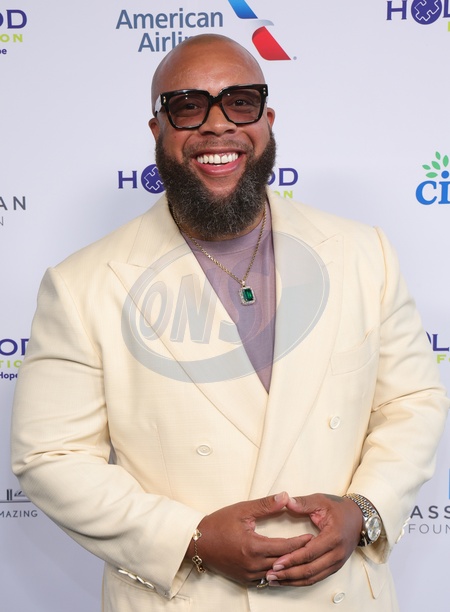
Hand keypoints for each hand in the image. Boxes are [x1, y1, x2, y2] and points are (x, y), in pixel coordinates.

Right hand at [187, 492, 312, 586]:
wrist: (198, 542)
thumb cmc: (219, 524)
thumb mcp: (242, 510)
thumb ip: (266, 505)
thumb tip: (285, 497)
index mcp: (253, 547)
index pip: (285, 547)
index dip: (300, 542)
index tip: (311, 537)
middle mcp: (253, 564)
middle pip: (283, 562)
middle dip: (299, 555)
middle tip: (312, 548)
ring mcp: (249, 574)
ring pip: (276, 573)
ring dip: (289, 566)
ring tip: (301, 557)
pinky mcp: (245, 579)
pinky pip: (267, 578)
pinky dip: (277, 572)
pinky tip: (284, 566)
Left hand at [265, 493, 361, 586]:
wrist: (358, 518)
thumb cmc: (339, 508)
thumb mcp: (321, 501)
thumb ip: (303, 502)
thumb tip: (286, 501)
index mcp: (334, 536)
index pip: (310, 552)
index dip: (292, 559)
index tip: (276, 562)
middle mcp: (337, 553)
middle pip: (311, 569)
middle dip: (289, 573)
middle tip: (270, 575)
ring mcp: (337, 562)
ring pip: (313, 577)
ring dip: (293, 580)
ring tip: (275, 580)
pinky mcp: (335, 567)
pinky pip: (317, 578)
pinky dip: (302, 581)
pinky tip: (288, 580)